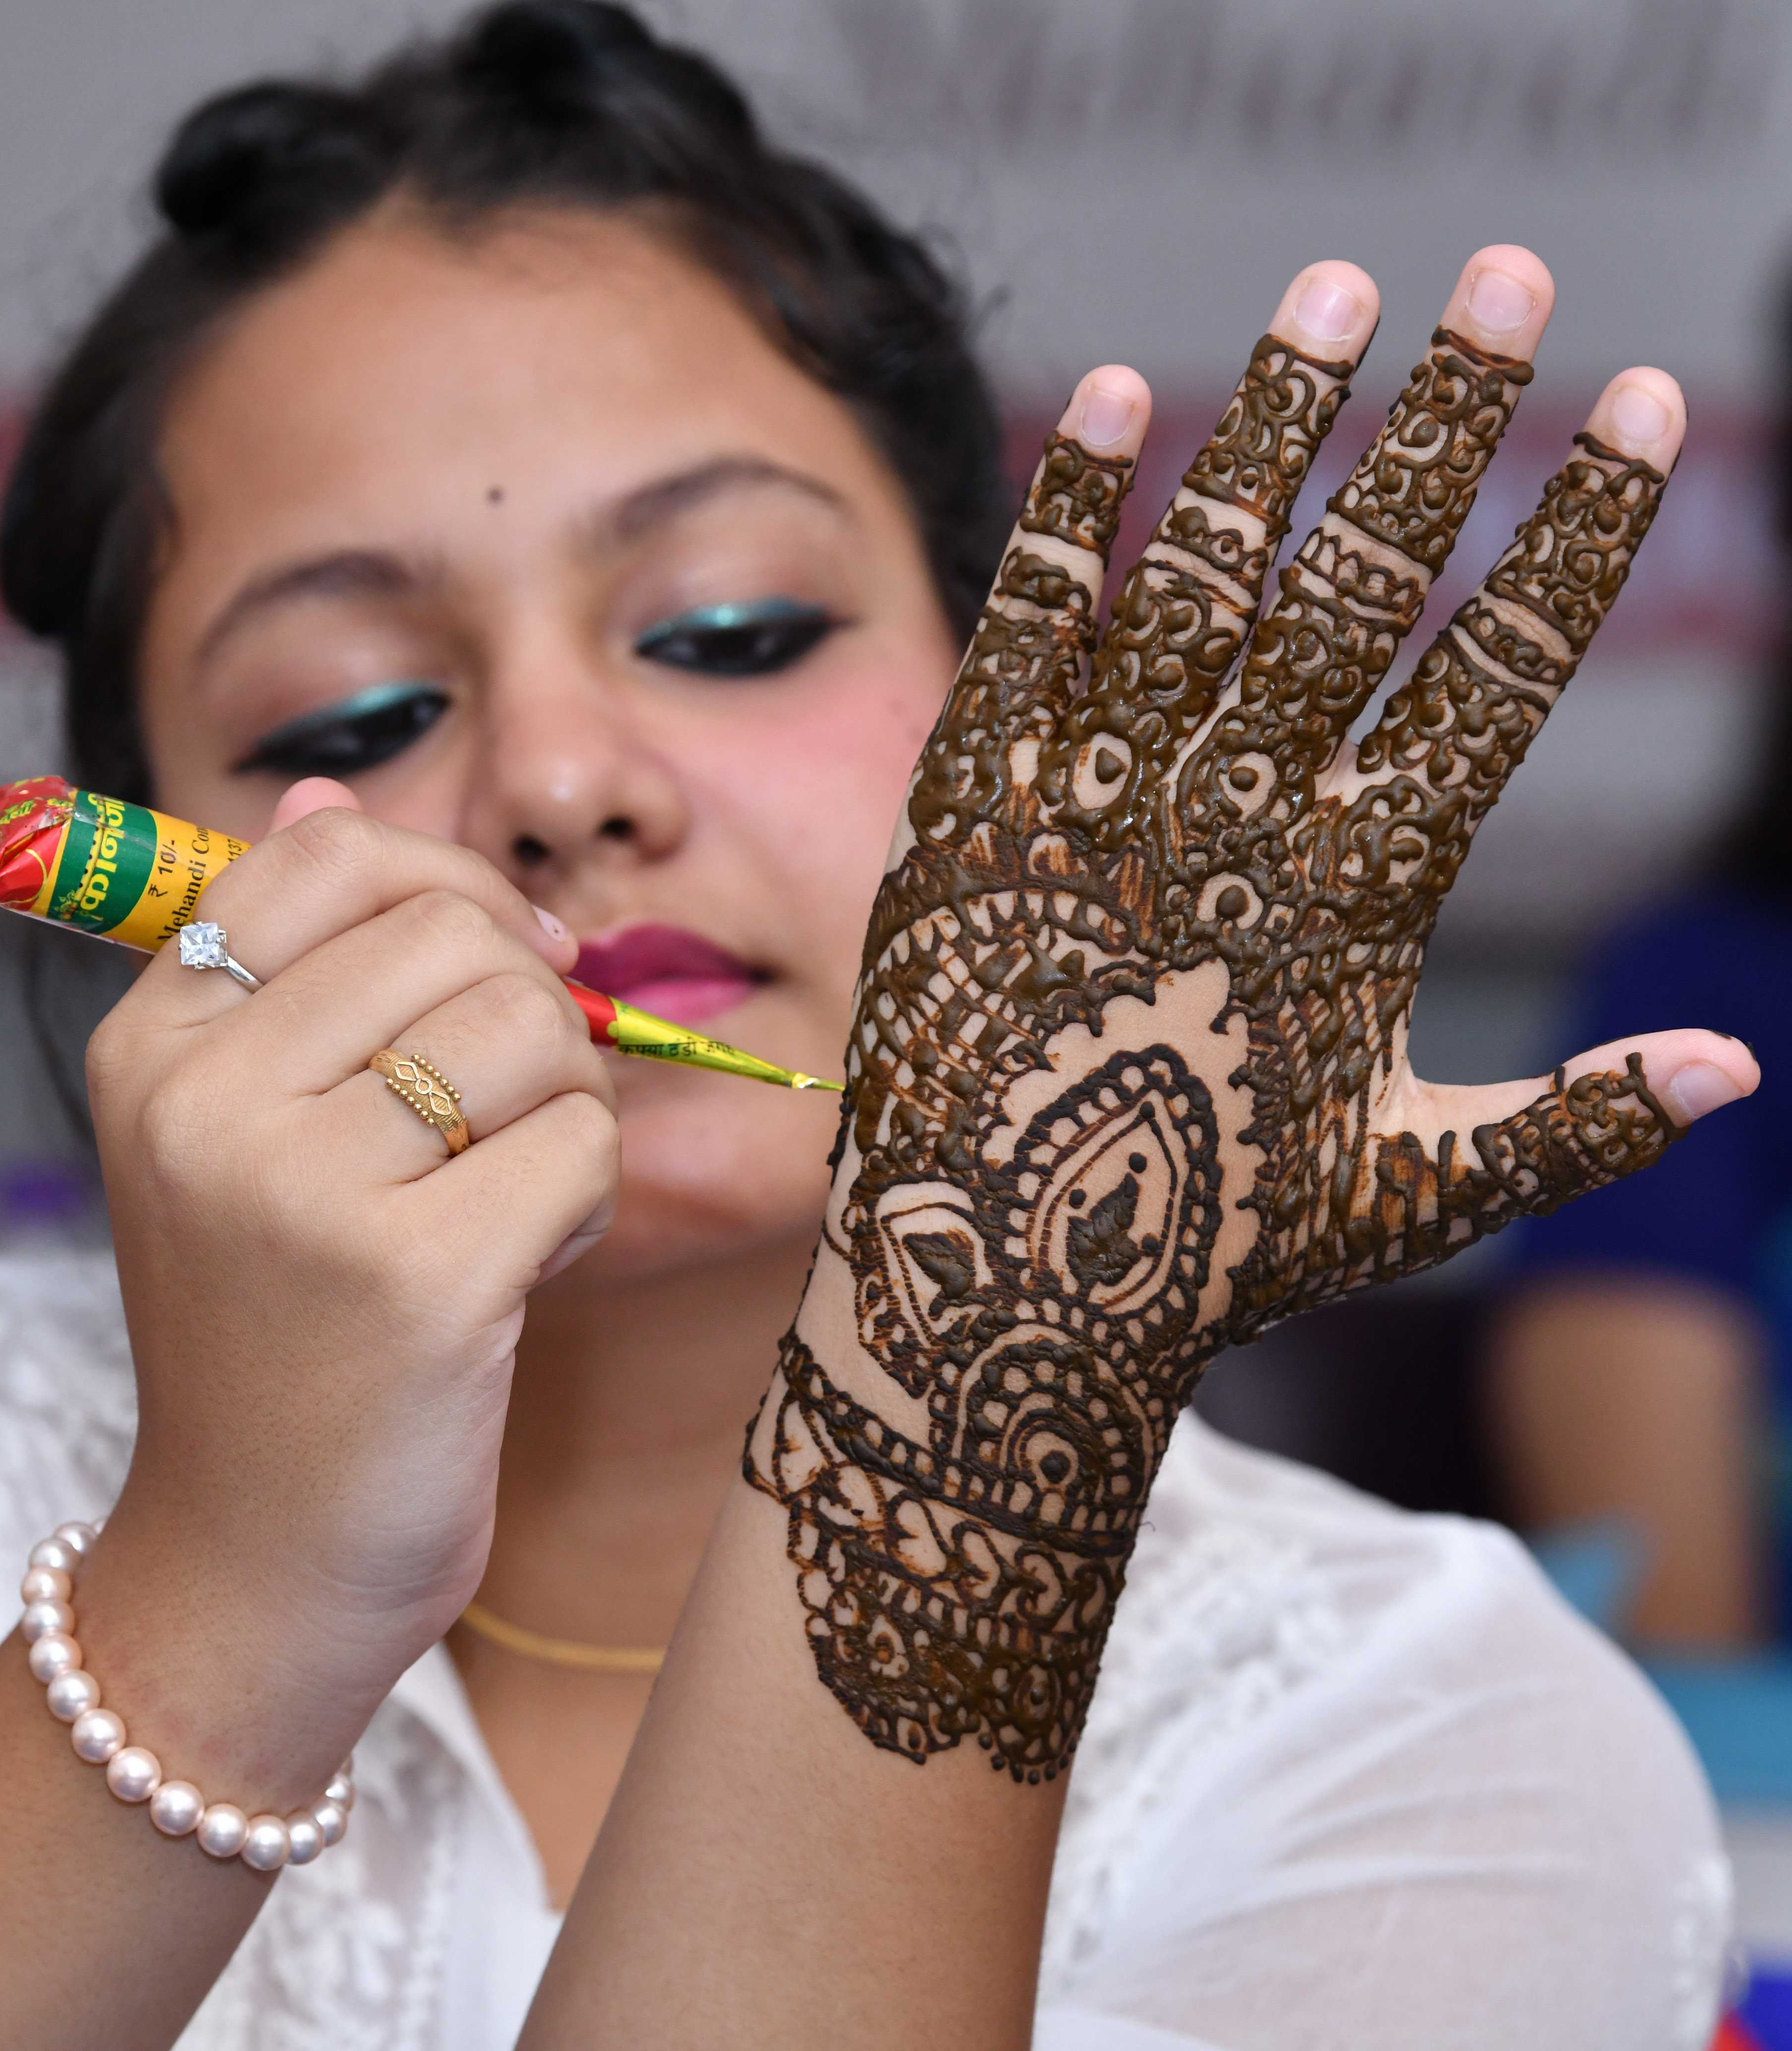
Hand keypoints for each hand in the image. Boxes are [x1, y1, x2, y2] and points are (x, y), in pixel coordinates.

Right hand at [82, 785, 616, 1770]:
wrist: (255, 1566)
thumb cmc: (279, 1336)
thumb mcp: (243, 1134)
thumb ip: (291, 961)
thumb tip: (324, 789)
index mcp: (152, 1041)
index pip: (333, 852)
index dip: (453, 887)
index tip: (494, 966)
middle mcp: (205, 1096)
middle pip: (460, 932)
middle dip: (529, 1011)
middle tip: (503, 1118)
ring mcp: (302, 1186)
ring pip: (533, 1028)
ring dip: (565, 1107)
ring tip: (508, 1197)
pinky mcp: (416, 1275)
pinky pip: (582, 1143)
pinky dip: (588, 1201)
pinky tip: (526, 1269)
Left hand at [746, 249, 1756, 1782]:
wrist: (998, 1286)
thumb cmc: (1211, 1248)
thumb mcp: (1408, 1190)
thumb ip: (1569, 1119)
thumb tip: (1739, 1068)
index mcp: (1361, 895)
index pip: (1500, 674)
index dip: (1580, 534)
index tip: (1639, 404)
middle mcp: (1236, 822)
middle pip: (1362, 586)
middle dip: (1443, 423)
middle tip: (1504, 274)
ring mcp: (1097, 806)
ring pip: (1198, 577)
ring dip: (1270, 424)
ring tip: (1332, 288)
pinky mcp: (972, 810)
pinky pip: (1026, 636)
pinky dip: (1069, 517)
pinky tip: (1108, 397)